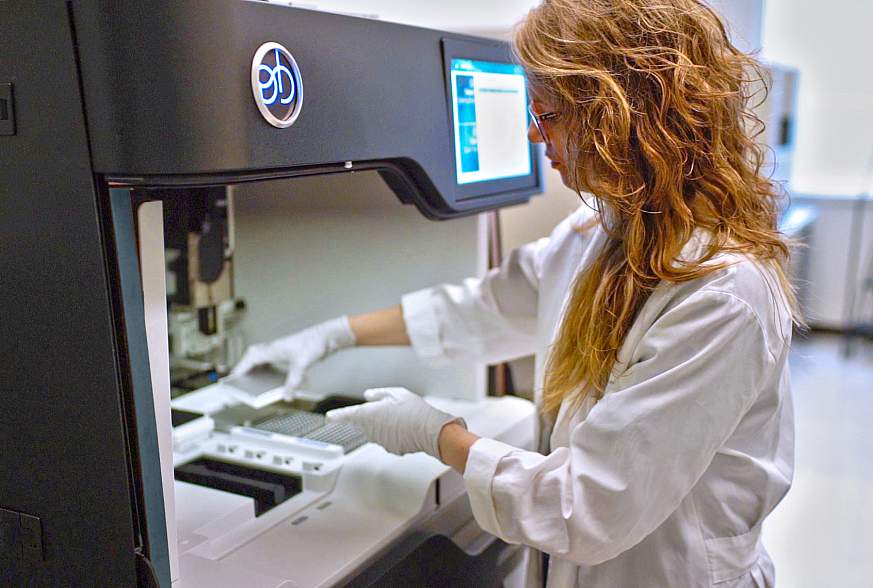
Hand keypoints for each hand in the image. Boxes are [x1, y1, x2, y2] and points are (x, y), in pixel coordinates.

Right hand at [231, 316, 355, 393]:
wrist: (326, 336)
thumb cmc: (313, 344)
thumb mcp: (301, 366)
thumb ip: (292, 382)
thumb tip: (286, 396)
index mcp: (272, 349)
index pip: (250, 359)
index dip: (241, 369)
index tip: (233, 378)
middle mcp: (274, 348)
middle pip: (252, 356)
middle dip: (245, 366)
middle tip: (240, 378)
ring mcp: (281, 350)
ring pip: (261, 356)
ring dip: (255, 366)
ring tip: (251, 378)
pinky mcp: (288, 352)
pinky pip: (271, 359)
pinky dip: (266, 366)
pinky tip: (271, 375)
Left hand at [326, 388, 464, 458]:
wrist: (429, 430)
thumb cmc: (413, 410)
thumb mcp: (396, 393)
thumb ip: (379, 394)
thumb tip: (368, 396)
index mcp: (369, 414)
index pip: (348, 415)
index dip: (337, 416)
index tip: (329, 418)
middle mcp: (371, 429)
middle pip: (365, 422)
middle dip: (374, 415)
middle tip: (392, 408)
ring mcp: (380, 440)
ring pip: (377, 430)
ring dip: (385, 424)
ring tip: (403, 417)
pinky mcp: (391, 448)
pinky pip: (388, 438)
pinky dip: (395, 433)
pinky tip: (407, 427)